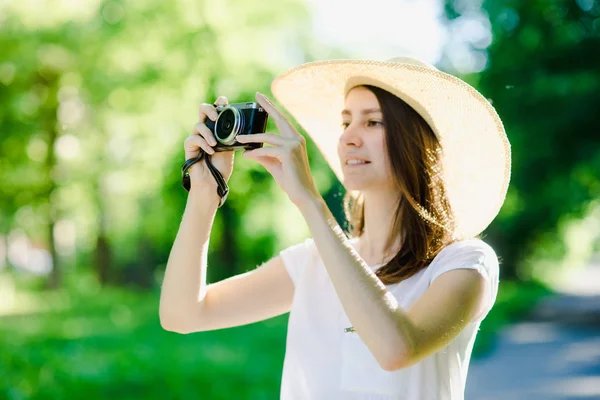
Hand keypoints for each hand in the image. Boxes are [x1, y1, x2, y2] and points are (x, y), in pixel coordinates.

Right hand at [184, 96, 234, 189]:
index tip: (225, 102)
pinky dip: (203, 143)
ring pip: (198, 125)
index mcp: (216, 128)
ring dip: (208, 132)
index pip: (216, 110)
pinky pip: (193, 139)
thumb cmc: (222, 166)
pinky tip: (210, 151)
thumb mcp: (232, 148)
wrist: (213, 183)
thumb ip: (235, 136)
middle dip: (210, 109)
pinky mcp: (189, 147)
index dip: (219, 103)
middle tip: (217, 116)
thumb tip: (250, 126)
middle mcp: (205, 130)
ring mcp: (196, 137)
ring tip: (215, 143)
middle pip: (202, 109)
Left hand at [237, 92, 321, 207]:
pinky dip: (255, 152)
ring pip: (267, 136)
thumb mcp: (274, 165)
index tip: (262, 99)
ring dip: (250, 137)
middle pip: (279, 118)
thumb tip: (248, 151)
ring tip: (238, 138)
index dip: (272, 109)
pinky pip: (266, 150)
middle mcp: (297, 139)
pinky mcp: (288, 153)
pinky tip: (246, 155)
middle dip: (267, 106)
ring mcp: (294, 145)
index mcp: (296, 140)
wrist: (303, 195)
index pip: (282, 121)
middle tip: (256, 96)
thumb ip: (263, 155)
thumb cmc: (291, 181)